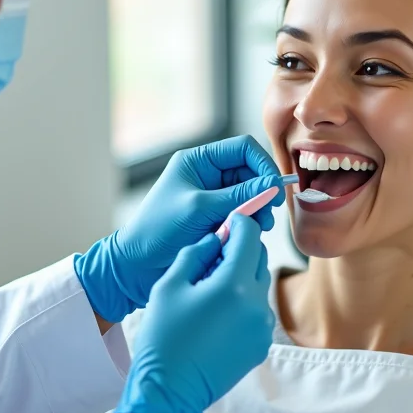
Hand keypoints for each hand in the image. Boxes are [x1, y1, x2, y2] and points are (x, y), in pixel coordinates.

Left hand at [75, 135, 282, 321]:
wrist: (138, 264)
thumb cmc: (158, 230)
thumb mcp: (200, 209)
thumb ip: (239, 196)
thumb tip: (273, 186)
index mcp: (198, 161)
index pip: (242, 148)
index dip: (263, 164)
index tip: (274, 188)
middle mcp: (208, 175)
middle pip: (251, 171)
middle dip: (263, 191)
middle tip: (267, 214)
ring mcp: (213, 197)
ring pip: (251, 194)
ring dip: (259, 209)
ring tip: (259, 227)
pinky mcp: (217, 218)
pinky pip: (244, 213)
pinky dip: (250, 223)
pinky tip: (248, 235)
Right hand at [112, 214, 272, 412]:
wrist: (170, 389)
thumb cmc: (163, 336)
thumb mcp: (170, 286)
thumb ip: (195, 254)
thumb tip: (215, 239)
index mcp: (234, 286)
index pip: (249, 237)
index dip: (239, 223)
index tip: (228, 221)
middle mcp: (257, 305)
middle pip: (259, 259)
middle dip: (241, 250)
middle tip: (214, 255)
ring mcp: (263, 327)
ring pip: (259, 285)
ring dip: (241, 277)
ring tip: (210, 288)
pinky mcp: (262, 345)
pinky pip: (258, 311)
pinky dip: (243, 303)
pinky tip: (217, 313)